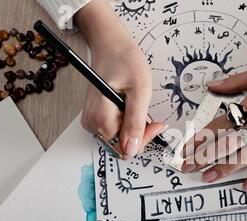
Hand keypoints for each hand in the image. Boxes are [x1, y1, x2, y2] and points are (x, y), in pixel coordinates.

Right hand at [75, 0, 164, 158]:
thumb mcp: (139, 92)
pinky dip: (127, 122)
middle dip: (140, 133)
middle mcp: (91, 122)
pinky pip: (115, 129)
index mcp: (100, 117)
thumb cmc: (124, 61)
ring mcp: (92, 120)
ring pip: (119, 139)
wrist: (111, 45)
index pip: (125, 148)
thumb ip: (135, 122)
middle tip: (149, 114)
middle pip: (122, 146)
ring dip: (134, 127)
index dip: (143, 138)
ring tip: (137, 105)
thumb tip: (131, 148)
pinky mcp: (96, 117)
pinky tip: (130, 107)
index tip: (155, 123)